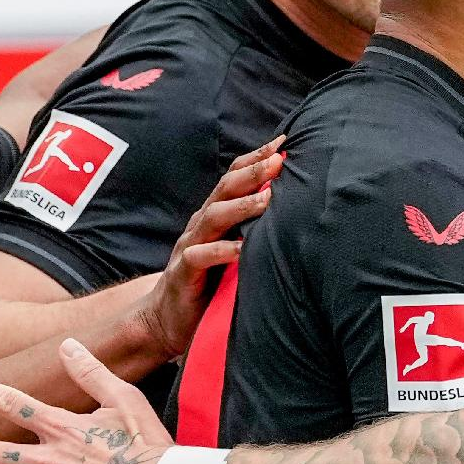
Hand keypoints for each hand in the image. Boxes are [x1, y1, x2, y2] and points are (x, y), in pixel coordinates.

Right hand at [132, 137, 282, 360]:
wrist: (166, 320)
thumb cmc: (210, 282)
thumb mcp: (234, 251)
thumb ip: (254, 231)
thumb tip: (297, 213)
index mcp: (215, 215)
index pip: (234, 178)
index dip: (255, 159)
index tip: (283, 144)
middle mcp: (202, 225)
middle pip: (225, 189)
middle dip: (252, 172)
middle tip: (279, 160)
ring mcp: (190, 247)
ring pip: (213, 217)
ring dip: (241, 206)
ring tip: (268, 198)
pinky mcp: (184, 274)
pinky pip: (200, 257)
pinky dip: (221, 251)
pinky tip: (242, 249)